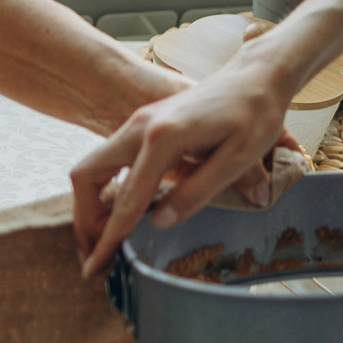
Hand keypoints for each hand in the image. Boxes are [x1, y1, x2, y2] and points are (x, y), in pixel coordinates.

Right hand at [68, 47, 299, 276]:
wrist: (257, 75)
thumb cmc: (255, 114)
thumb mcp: (238, 157)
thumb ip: (198, 191)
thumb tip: (159, 223)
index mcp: (163, 137)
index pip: (127, 198)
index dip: (110, 237)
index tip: (96, 267)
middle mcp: (141, 126)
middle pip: (87, 176)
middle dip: (85, 220)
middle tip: (95, 258)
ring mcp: (139, 122)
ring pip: (92, 167)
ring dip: (91, 205)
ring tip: (105, 240)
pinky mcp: (145, 124)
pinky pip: (109, 159)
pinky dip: (106, 188)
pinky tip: (123, 211)